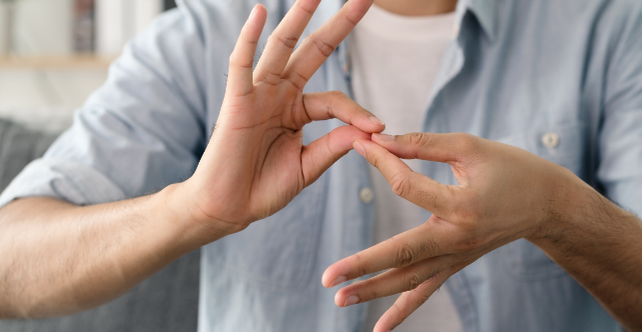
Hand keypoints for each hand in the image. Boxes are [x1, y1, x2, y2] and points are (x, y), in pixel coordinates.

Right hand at [180, 0, 378, 232]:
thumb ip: (334, 145)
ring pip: (281, 48)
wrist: (228, 208)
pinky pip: (242, 65)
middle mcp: (279, 95)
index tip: (378, 128)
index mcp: (297, 110)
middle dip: (339, 25)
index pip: (334, 100)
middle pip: (313, 51)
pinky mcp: (236, 102)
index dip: (358, 112)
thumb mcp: (308, 166)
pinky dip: (248, 39)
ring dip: (298, 18)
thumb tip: (368, 130)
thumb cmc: (263, 188)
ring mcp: (258, 94)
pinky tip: (260, 13)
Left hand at [321, 132, 582, 331]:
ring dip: (373, 292)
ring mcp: (457, 257)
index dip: (382, 162)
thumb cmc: (512, 169)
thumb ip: (423, 144)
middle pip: (402, 253)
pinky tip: (379, 329)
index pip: (408, 186)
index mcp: (462, 205)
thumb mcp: (471, 148)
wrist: (548, 204)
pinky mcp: (456, 264)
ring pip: (410, 280)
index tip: (360, 144)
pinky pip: (426, 291)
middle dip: (363, 266)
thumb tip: (380, 139)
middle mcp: (458, 239)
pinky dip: (402, 311)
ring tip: (339, 300)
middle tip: (329, 277)